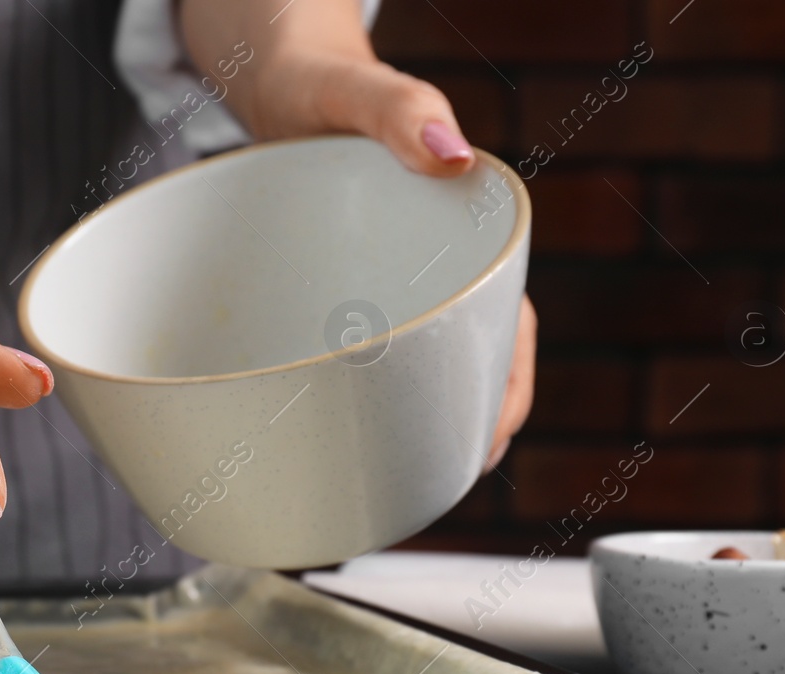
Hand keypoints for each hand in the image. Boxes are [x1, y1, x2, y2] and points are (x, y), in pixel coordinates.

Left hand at [179, 0, 536, 474]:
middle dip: (462, 429)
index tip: (492, 442)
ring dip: (414, 426)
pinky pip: (367, 360)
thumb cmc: (317, 80)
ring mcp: (388, 290)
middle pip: (469, 366)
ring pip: (419, 373)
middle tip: (437, 484)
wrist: (273, 78)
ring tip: (393, 480)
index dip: (506, 391)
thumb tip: (449, 154)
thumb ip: (397, 109)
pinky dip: (364, 402)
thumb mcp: (351, 89)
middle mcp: (430, 271)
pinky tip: (342, 433)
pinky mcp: (343, 297)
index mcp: (460, 233)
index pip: (511, 330)